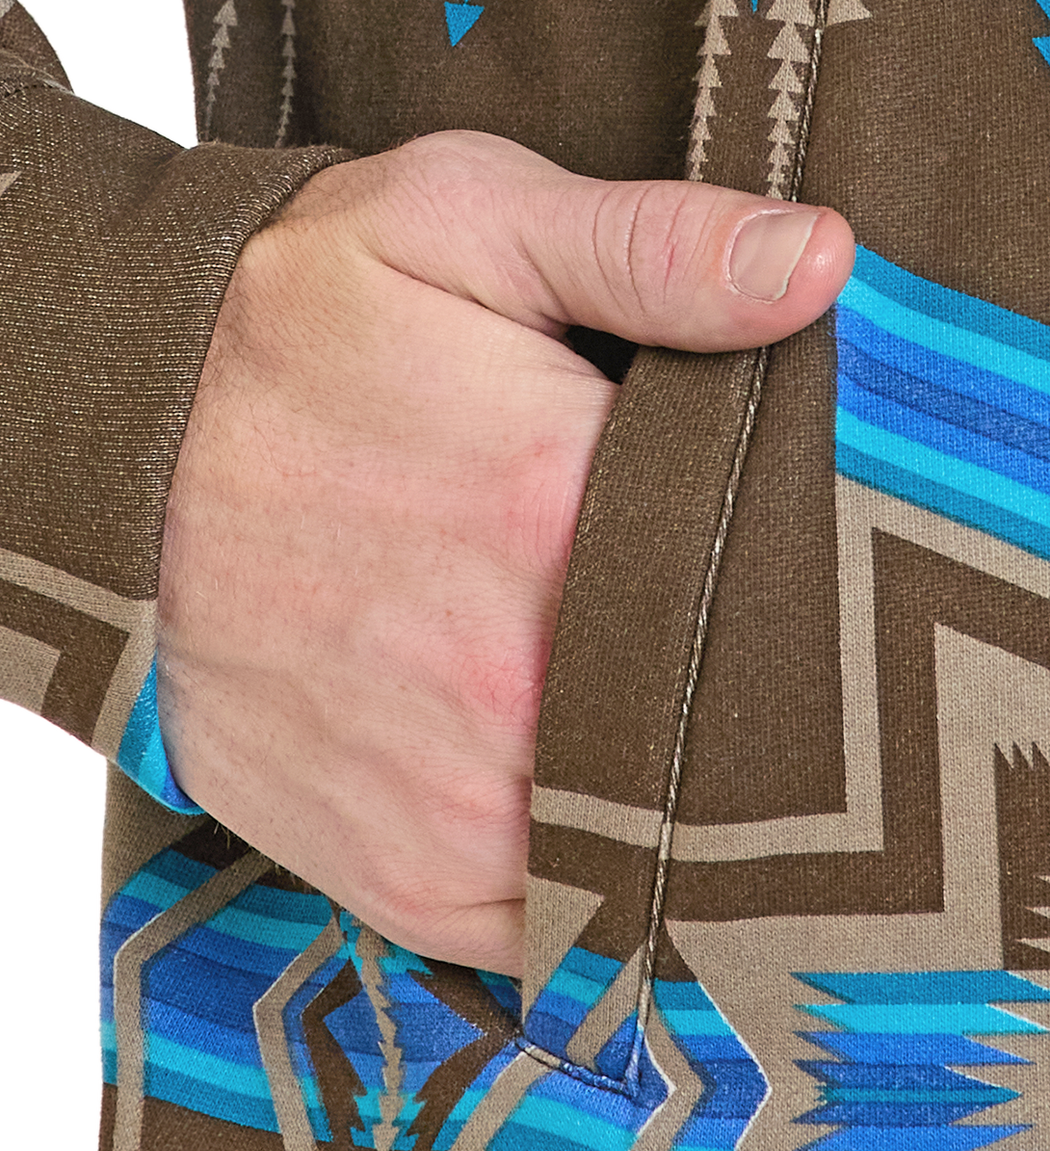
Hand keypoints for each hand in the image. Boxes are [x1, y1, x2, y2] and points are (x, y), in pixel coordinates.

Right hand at [156, 131, 853, 974]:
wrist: (100, 452)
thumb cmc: (288, 329)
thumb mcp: (465, 222)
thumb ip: (654, 246)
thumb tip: (825, 261)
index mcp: (553, 516)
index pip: (778, 591)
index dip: (829, 588)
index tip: (846, 572)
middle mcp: (508, 693)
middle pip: (729, 743)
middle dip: (776, 714)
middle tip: (799, 673)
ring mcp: (452, 809)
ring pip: (652, 855)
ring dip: (693, 813)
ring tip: (715, 747)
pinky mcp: (403, 880)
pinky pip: (557, 928)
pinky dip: (602, 887)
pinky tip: (616, 816)